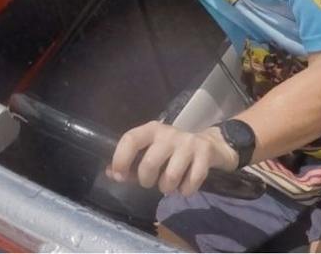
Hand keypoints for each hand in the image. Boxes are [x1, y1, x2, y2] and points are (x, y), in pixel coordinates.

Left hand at [109, 121, 235, 194]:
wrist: (210, 145)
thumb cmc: (171, 152)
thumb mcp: (150, 152)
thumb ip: (130, 163)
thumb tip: (110, 173)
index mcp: (152, 130)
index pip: (131, 139)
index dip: (120, 159)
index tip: (119, 176)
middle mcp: (170, 133)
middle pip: (149, 164)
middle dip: (147, 181)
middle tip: (151, 182)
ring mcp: (189, 142)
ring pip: (171, 176)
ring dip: (168, 187)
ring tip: (169, 184)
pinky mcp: (205, 153)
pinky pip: (191, 181)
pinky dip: (186, 190)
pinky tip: (185, 186)